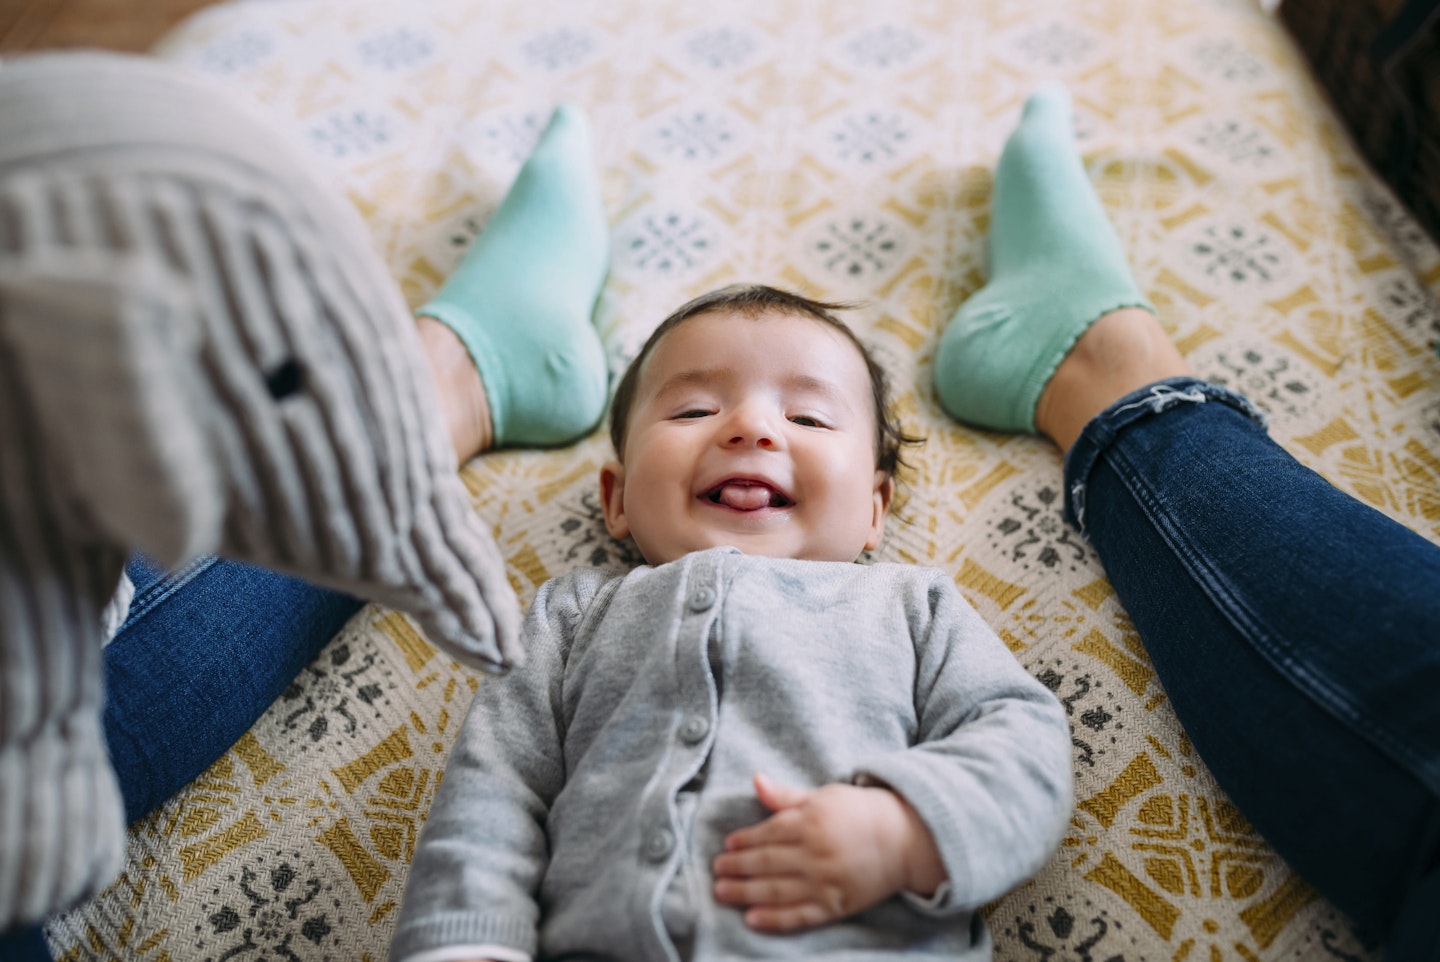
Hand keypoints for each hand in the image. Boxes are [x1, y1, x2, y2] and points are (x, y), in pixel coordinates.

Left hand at [711, 772, 945, 931]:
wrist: (904, 840)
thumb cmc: (859, 812)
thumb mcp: (823, 796)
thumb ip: (786, 796)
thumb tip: (755, 780)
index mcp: (811, 822)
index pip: (767, 833)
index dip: (743, 840)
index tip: (726, 845)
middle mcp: (816, 853)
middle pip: (766, 863)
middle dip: (737, 867)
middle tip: (716, 870)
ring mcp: (825, 882)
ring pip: (776, 891)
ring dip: (745, 893)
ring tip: (722, 893)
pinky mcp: (835, 906)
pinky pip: (799, 916)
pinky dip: (774, 920)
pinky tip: (752, 919)